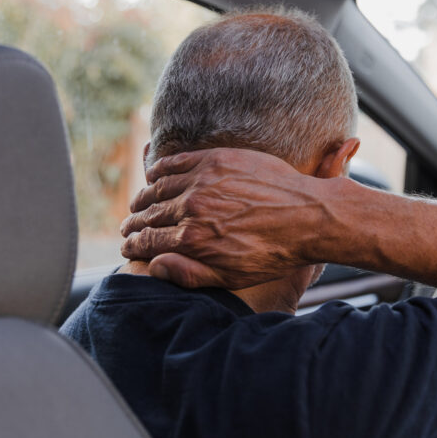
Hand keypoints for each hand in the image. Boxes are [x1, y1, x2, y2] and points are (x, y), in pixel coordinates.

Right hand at [120, 148, 323, 288]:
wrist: (309, 217)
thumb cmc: (274, 253)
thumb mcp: (231, 277)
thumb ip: (189, 274)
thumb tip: (154, 267)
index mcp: (192, 240)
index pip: (148, 241)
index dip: (133, 245)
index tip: (127, 246)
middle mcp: (192, 209)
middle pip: (150, 215)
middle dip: (134, 223)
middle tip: (128, 227)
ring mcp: (203, 181)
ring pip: (159, 187)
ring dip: (143, 197)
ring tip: (138, 204)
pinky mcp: (217, 160)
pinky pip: (178, 161)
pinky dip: (160, 168)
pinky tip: (154, 173)